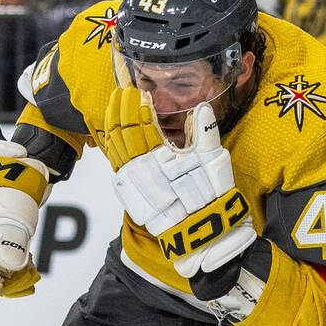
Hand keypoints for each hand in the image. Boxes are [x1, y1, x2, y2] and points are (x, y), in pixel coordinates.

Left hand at [102, 88, 256, 279]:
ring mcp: (130, 182)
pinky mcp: (129, 194)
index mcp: (157, 155)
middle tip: (122, 93)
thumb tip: (202, 108)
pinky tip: (114, 138)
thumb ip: (205, 133)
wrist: (199, 235)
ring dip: (113, 125)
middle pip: (121, 132)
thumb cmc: (210, 197)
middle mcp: (138, 167)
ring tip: (115, 109)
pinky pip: (115, 165)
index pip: (139, 122)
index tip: (137, 91)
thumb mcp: (213, 162)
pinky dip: (112, 147)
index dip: (136, 105)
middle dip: (120, 110)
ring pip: (114, 147)